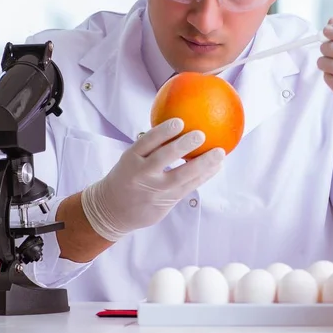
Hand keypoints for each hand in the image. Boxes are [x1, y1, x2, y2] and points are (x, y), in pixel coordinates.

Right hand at [81, 118, 223, 241]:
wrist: (113, 210)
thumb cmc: (128, 176)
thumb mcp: (131, 158)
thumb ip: (151, 146)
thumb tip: (181, 122)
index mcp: (131, 159)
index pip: (147, 142)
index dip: (163, 131)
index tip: (180, 121)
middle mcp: (141, 174)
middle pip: (163, 158)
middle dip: (183, 145)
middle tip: (201, 134)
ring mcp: (154, 190)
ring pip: (181, 176)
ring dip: (203, 164)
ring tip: (219, 153)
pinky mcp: (165, 203)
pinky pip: (187, 188)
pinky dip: (203, 177)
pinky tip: (216, 167)